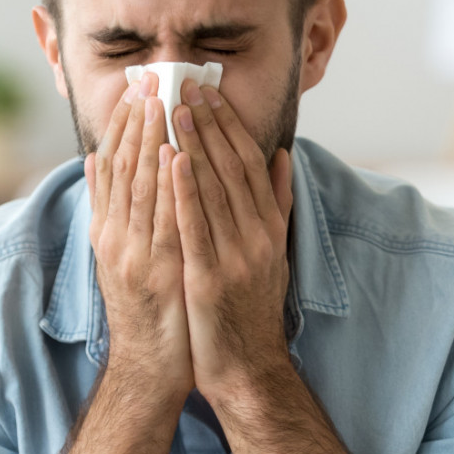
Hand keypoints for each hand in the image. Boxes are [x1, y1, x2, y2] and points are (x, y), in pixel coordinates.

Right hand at [86, 72, 193, 401]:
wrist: (150, 368)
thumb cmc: (146, 310)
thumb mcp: (118, 255)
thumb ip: (109, 209)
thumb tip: (96, 162)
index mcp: (108, 231)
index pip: (114, 167)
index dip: (124, 126)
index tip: (137, 89)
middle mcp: (115, 238)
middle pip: (123, 170)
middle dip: (137, 122)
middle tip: (149, 80)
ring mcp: (134, 256)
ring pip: (140, 188)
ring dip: (150, 142)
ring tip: (160, 102)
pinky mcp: (157, 274)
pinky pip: (163, 221)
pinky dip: (167, 186)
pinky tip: (174, 155)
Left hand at [169, 79, 293, 404]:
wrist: (246, 368)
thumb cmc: (251, 308)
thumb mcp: (272, 251)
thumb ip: (276, 203)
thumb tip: (283, 155)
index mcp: (269, 226)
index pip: (248, 163)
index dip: (228, 124)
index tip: (208, 92)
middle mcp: (257, 236)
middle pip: (230, 167)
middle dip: (207, 123)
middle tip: (185, 84)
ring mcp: (236, 258)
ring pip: (213, 189)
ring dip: (193, 144)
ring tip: (174, 108)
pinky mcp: (211, 279)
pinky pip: (195, 227)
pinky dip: (184, 191)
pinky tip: (170, 161)